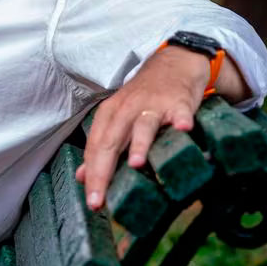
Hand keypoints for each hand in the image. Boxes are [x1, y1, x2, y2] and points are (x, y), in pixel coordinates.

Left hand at [75, 46, 209, 209]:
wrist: (173, 63)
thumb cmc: (143, 97)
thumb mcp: (118, 117)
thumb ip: (101, 146)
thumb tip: (83, 176)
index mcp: (110, 114)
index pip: (95, 147)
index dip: (92, 176)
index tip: (93, 202)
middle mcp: (127, 108)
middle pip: (112, 140)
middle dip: (104, 170)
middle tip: (101, 198)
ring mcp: (153, 104)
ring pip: (143, 125)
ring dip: (140, 143)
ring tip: (137, 164)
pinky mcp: (179, 101)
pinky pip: (180, 112)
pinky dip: (182, 120)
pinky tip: (183, 129)